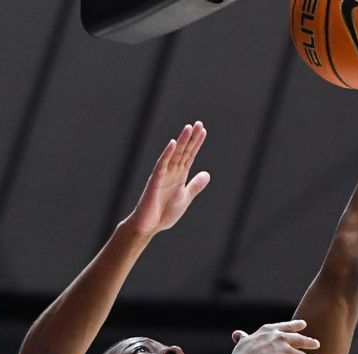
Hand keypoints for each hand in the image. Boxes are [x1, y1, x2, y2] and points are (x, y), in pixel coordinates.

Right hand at [124, 122, 210, 236]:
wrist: (150, 225)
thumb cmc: (165, 213)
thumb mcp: (185, 198)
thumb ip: (195, 185)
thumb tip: (207, 174)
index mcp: (179, 175)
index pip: (189, 155)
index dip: (196, 143)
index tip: (203, 130)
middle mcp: (171, 172)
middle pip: (183, 151)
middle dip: (191, 138)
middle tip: (198, 123)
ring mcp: (163, 175)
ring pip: (173, 155)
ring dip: (181, 141)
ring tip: (189, 128)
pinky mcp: (155, 181)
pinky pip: (162, 165)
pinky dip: (167, 154)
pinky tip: (173, 143)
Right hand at [224, 320, 321, 353]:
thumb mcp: (242, 343)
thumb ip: (244, 337)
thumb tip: (237, 334)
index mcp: (269, 331)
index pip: (286, 327)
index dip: (296, 325)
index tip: (304, 324)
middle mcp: (281, 340)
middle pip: (300, 340)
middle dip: (310, 342)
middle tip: (317, 344)